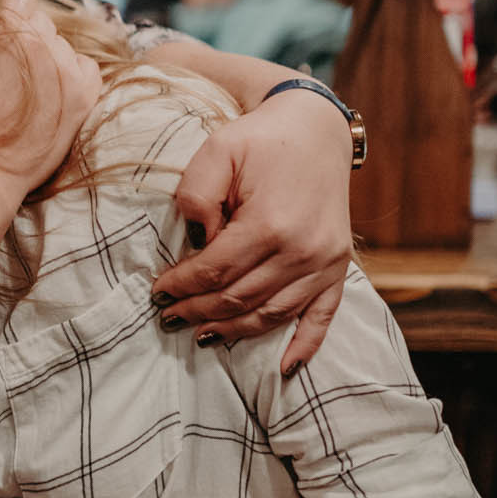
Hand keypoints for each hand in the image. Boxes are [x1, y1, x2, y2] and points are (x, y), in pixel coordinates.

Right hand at [0, 0, 104, 194]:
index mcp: (0, 19)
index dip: (10, 13)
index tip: (0, 37)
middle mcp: (36, 35)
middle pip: (43, 21)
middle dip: (30, 39)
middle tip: (8, 74)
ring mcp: (63, 63)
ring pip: (62, 45)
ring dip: (50, 61)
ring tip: (27, 93)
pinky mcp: (82, 90)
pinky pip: (85, 66)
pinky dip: (73, 77)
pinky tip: (52, 95)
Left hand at [153, 88, 354, 372]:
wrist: (316, 128)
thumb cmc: (261, 139)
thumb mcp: (217, 151)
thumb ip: (197, 196)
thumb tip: (197, 244)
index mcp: (270, 224)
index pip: (215, 272)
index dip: (182, 286)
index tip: (158, 291)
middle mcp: (302, 251)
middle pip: (240, 299)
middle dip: (199, 311)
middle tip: (170, 317)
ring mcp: (325, 263)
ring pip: (272, 315)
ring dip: (234, 330)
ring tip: (201, 333)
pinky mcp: (338, 266)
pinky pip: (322, 317)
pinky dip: (304, 346)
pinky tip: (284, 370)